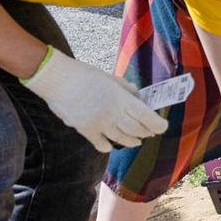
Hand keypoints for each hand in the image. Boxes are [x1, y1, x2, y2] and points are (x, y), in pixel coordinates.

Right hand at [22, 47, 168, 151]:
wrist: (57, 80)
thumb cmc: (84, 74)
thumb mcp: (109, 78)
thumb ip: (125, 88)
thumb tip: (137, 94)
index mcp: (121, 98)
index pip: (145, 116)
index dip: (157, 124)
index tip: (163, 126)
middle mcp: (113, 113)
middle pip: (136, 129)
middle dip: (146, 132)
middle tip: (150, 133)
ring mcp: (99, 123)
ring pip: (121, 139)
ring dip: (131, 141)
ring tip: (136, 141)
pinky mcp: (85, 130)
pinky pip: (101, 144)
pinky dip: (108, 146)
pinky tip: (111, 146)